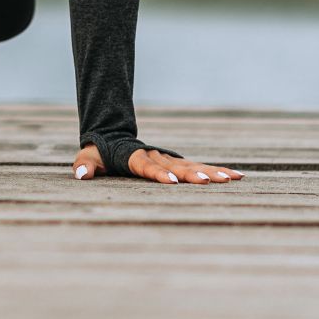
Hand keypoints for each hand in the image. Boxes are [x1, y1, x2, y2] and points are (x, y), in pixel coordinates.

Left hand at [72, 143, 244, 184]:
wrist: (114, 136)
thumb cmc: (100, 153)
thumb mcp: (89, 157)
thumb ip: (84, 166)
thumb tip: (80, 176)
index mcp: (134, 157)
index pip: (146, 165)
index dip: (158, 173)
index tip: (172, 181)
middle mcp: (156, 156)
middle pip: (175, 166)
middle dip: (192, 174)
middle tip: (209, 182)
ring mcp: (169, 159)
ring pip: (192, 165)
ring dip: (211, 172)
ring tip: (232, 178)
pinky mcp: (179, 164)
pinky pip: (200, 167)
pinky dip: (218, 171)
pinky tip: (237, 176)